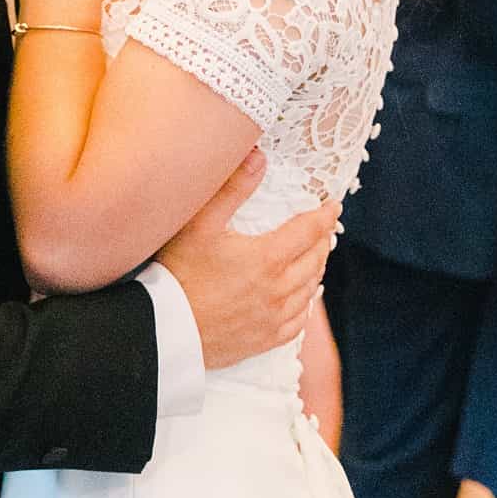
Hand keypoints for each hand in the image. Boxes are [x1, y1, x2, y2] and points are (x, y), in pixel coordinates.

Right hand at [156, 161, 340, 373]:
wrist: (163, 329)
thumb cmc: (177, 272)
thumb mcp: (200, 224)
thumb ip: (232, 189)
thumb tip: (259, 157)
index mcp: (268, 258)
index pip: (309, 231)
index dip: (324, 216)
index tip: (333, 205)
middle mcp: (278, 290)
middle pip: (315, 260)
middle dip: (322, 240)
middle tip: (322, 228)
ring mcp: (273, 318)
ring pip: (309, 290)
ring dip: (315, 269)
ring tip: (314, 257)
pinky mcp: (264, 340)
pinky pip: (299, 321)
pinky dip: (305, 303)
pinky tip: (301, 297)